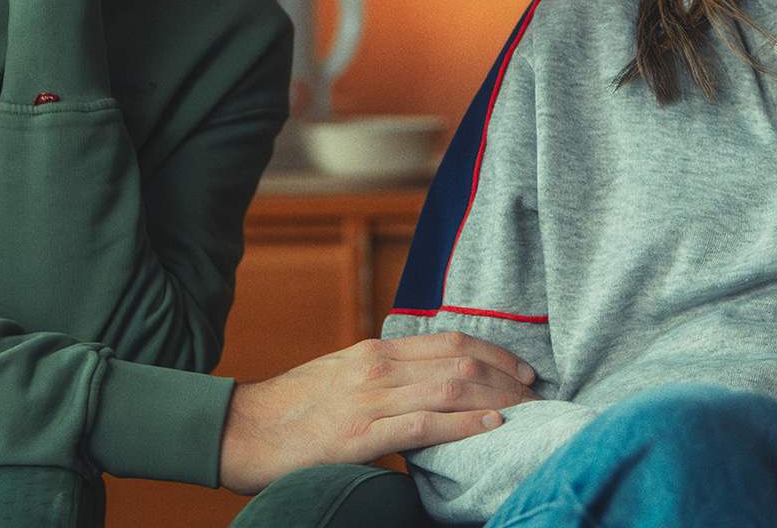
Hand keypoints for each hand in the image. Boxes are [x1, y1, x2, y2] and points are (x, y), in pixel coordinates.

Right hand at [217, 332, 540, 494]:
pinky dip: (464, 425)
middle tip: (536, 394)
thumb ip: (381, 377)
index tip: (522, 369)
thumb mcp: (341, 377)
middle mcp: (377, 367)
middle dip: (505, 377)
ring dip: (496, 399)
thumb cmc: (290, 409)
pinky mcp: (359, 436)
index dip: (494, 352)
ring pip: (450, 388)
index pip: (450, 341)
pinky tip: (492, 427)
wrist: (240, 429)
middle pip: (460, 362)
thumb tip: (423, 387)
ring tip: (526, 411)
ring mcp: (369, 400)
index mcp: (374, 351)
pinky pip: (423, 426)